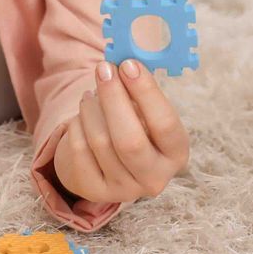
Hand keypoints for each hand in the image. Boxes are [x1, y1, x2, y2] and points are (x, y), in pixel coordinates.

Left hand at [52, 60, 188, 204]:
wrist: (114, 161)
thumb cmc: (136, 124)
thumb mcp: (147, 111)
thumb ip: (140, 89)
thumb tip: (123, 62)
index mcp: (176, 153)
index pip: (165, 124)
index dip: (146, 92)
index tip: (128, 64)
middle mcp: (155, 178)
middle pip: (129, 141)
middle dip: (113, 99)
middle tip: (103, 69)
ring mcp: (124, 190)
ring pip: (100, 143)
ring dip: (92, 108)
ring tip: (91, 92)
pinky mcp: (96, 191)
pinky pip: (79, 151)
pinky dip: (76, 125)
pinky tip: (82, 114)